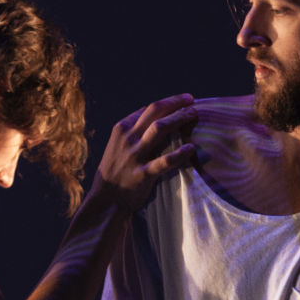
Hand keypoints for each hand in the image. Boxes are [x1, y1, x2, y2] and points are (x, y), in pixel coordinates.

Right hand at [93, 95, 196, 211]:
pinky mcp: (142, 174)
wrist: (105, 200)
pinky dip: (179, 154)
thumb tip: (154, 118)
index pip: (148, 109)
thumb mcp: (117, 145)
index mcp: (122, 128)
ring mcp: (134, 155)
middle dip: (175, 103)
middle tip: (191, 100)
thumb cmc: (115, 171)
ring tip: (193, 115)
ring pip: (160, 129)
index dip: (168, 103)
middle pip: (155, 111)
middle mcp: (127, 138)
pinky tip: (191, 148)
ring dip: (178, 119)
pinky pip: (164, 161)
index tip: (182, 101)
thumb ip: (133, 131)